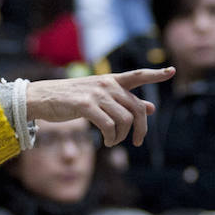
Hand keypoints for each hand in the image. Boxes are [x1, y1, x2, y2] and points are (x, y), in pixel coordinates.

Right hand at [25, 68, 173, 146]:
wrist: (43, 97)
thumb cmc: (71, 98)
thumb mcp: (100, 96)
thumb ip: (124, 101)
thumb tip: (151, 107)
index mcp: (111, 80)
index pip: (138, 75)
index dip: (156, 74)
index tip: (172, 71)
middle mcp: (107, 85)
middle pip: (136, 109)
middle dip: (141, 129)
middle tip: (137, 142)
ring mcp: (96, 94)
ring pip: (124, 120)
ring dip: (122, 137)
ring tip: (113, 142)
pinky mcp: (86, 105)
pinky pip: (109, 126)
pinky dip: (111, 138)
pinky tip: (107, 141)